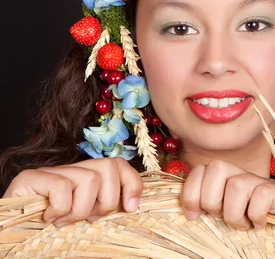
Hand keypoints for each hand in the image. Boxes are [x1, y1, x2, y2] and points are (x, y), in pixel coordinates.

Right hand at [2, 157, 142, 226]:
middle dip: (107, 200)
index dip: (132, 183)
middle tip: (90, 219)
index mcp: (86, 177)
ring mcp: (50, 171)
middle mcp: (71, 169)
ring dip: (81, 209)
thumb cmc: (49, 233)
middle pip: (109, 167)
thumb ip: (104, 208)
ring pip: (89, 179)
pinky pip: (63, 187)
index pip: (119, 164)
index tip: (131, 208)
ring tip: (66, 221)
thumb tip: (133, 206)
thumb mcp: (85, 220)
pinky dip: (61, 209)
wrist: (10, 238)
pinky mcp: (31, 177)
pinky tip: (49, 218)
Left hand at [180, 159, 274, 230]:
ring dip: (234, 213)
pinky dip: (256, 215)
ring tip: (242, 225)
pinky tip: (259, 224)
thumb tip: (187, 213)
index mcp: (224, 179)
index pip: (200, 169)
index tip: (194, 216)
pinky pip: (260, 195)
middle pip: (217, 166)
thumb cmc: (248, 229)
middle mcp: (241, 174)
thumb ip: (207, 208)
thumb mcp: (222, 218)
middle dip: (212, 198)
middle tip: (221, 217)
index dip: (191, 192)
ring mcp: (260, 181)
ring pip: (237, 184)